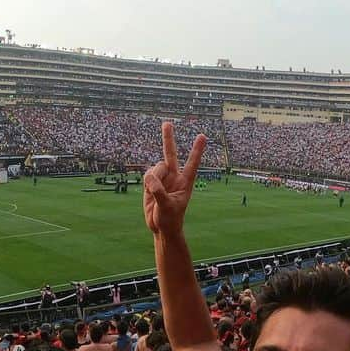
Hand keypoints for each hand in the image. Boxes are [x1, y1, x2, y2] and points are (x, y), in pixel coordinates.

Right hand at [142, 122, 206, 236]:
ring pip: (155, 168)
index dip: (196, 150)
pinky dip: (147, 182)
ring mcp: (162, 179)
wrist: (161, 227)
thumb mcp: (167, 206)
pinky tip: (150, 192)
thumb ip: (159, 191)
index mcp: (185, 182)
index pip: (192, 163)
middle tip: (167, 123)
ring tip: (154, 192)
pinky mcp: (151, 183)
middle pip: (170, 154)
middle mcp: (174, 177)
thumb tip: (149, 177)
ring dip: (153, 178)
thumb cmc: (170, 219)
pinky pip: (147, 175)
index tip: (202, 136)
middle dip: (168, 139)